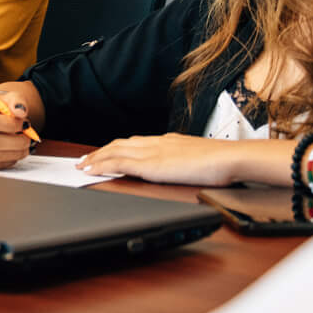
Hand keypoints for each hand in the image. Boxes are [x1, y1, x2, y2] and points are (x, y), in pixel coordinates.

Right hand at [0, 81, 41, 168]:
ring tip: (23, 147)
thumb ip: (17, 101)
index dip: (10, 126)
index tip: (24, 125)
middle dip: (16, 143)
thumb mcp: (10, 98)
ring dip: (14, 153)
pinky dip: (6, 162)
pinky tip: (13, 154)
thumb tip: (20, 111)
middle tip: (28, 140)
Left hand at [76, 133, 243, 185]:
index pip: (134, 142)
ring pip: (114, 152)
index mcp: (167, 141)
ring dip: (96, 158)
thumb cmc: (222, 161)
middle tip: (85, 160)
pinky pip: (119, 164)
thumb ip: (184, 159)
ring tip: (82, 166)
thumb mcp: (197, 157)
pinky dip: (102, 166)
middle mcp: (156, 143)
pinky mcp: (151, 164)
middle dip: (100, 152)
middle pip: (119, 145)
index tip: (104, 153)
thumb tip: (180, 165)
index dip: (115, 148)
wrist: (230, 158)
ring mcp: (152, 152)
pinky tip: (91, 171)